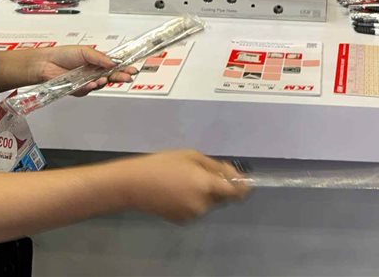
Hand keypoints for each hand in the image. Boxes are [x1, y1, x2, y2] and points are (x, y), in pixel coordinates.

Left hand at [26, 45, 137, 93]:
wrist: (46, 64)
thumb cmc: (63, 55)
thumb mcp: (85, 51)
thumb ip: (100, 58)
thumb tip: (113, 62)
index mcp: (97, 61)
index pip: (114, 65)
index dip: (124, 67)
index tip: (132, 69)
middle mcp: (94, 72)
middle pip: (111, 76)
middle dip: (120, 77)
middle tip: (127, 77)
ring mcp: (87, 81)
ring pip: (101, 85)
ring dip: (103, 82)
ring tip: (102, 79)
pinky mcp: (79, 90)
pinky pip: (87, 91)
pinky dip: (89, 87)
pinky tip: (90, 84)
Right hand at [117, 150, 250, 222]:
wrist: (134, 184)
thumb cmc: (163, 164)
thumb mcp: (192, 157)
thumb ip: (216, 167)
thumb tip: (235, 175)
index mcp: (206, 186)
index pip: (235, 193)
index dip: (242, 187)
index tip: (244, 181)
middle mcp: (202, 204)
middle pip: (222, 197)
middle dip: (219, 186)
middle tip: (203, 171)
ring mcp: (192, 215)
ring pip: (209, 204)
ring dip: (206, 193)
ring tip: (186, 179)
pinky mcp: (182, 221)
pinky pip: (197, 209)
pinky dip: (194, 201)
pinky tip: (178, 191)